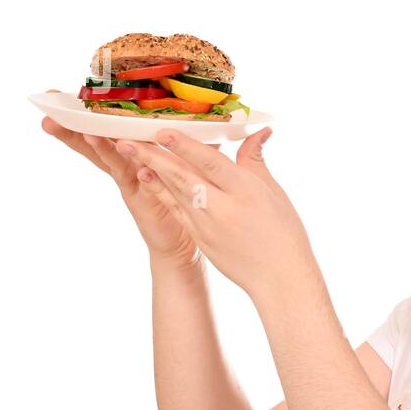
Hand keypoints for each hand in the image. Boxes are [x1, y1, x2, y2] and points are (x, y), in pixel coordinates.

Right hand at [40, 89, 210, 268]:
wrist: (184, 238)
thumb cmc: (187, 196)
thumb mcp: (190, 161)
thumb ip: (191, 140)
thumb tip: (203, 114)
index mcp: (137, 150)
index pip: (111, 125)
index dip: (93, 109)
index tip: (68, 92)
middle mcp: (128, 162)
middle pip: (96, 137)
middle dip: (73, 121)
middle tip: (49, 101)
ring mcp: (129, 178)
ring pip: (105, 153)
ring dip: (89, 138)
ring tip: (68, 124)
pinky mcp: (136, 194)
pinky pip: (123, 171)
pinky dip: (113, 156)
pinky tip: (102, 142)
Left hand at [115, 125, 310, 301]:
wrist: (279, 278)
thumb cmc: (284, 234)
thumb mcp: (275, 193)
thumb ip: (255, 161)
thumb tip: (258, 131)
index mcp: (246, 191)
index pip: (211, 163)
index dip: (185, 146)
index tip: (162, 130)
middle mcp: (223, 208)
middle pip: (183, 176)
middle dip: (153, 156)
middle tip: (126, 139)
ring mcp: (207, 225)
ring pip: (174, 191)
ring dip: (149, 169)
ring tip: (127, 151)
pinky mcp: (200, 237)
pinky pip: (175, 209)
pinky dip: (159, 191)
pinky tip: (145, 177)